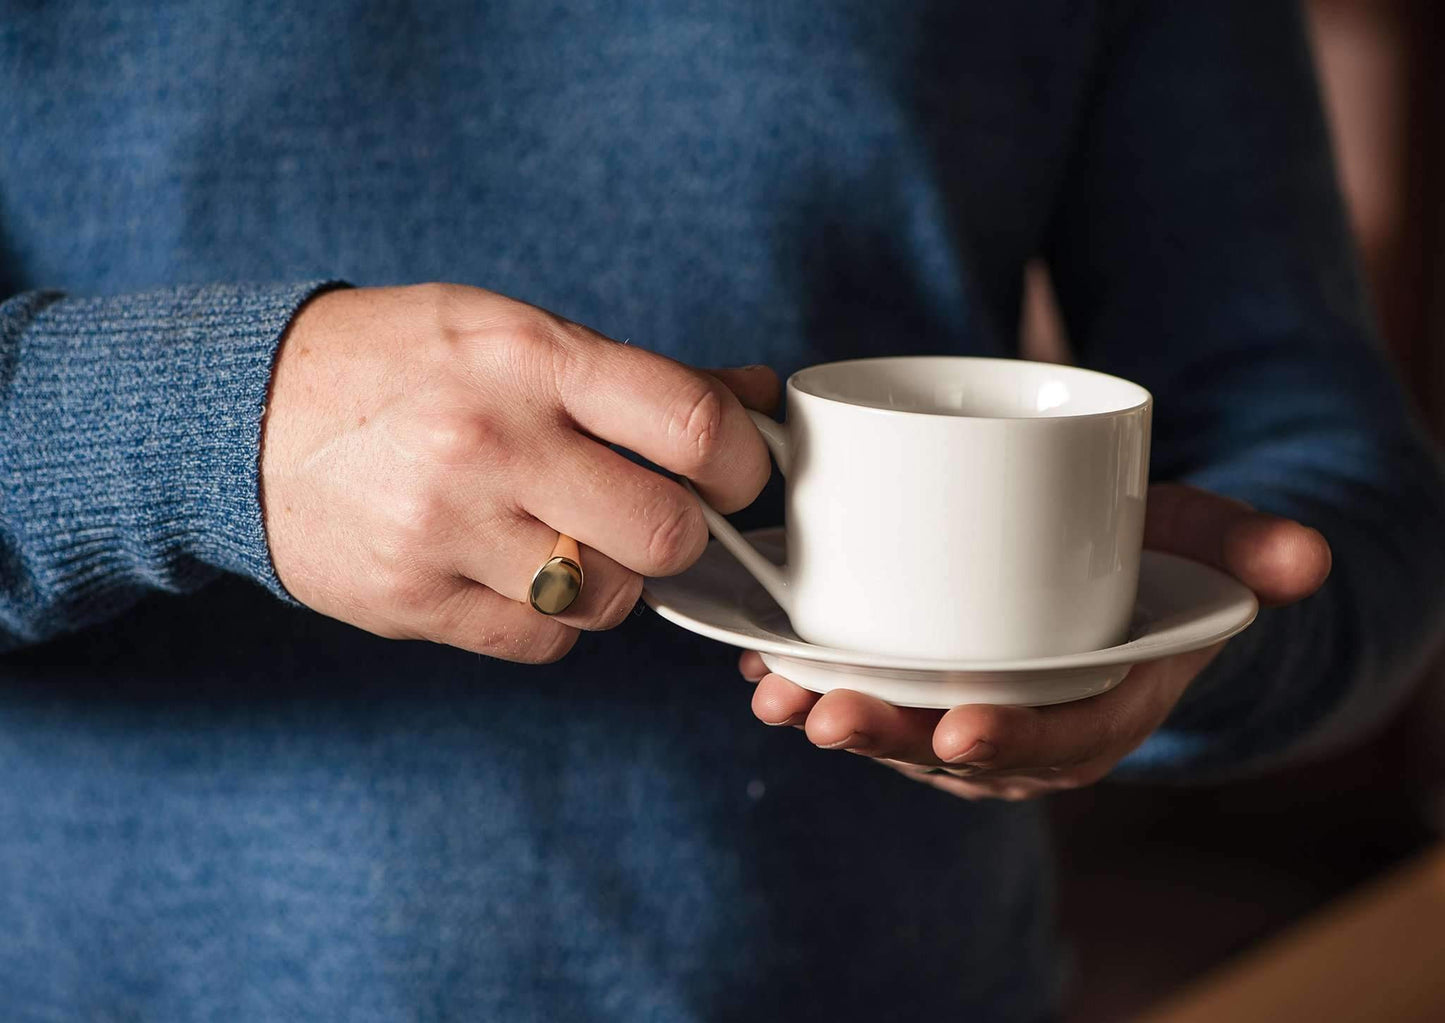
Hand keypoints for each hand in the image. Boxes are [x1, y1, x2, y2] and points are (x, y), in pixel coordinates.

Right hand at [261, 283, 777, 659]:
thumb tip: (757, 400)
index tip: (734, 477)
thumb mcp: (515, 334)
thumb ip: (639, 376)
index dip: (741, 465)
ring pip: (609, 600)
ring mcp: (447, 528)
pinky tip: (514, 573)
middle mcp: (492, 441)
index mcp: (531, 358)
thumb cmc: (402, 366)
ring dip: (610, 580)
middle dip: (679, 535)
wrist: (242, 417)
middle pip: (666, 533)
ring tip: (565, 537)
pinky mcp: (414, 601)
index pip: (693, 426)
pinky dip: (550, 621)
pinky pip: (542, 643)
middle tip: (650, 516)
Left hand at [739, 483, 1332, 798]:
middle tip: (827, 710)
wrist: (1118, 581)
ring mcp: (972, 715)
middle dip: (888, 737)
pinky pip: (871, 700)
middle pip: (955, 751)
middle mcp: (1032, 731)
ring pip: (898, 733)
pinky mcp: (925, 688)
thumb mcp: (1207, 547)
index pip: (1062, 743)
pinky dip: (816, 687)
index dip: (1013, 742)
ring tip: (775, 691)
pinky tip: (763, 663)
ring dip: (831, 717)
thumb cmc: (1159, 563)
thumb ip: (1248, 547)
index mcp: (1104, 710)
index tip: (960, 727)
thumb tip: (1307, 558)